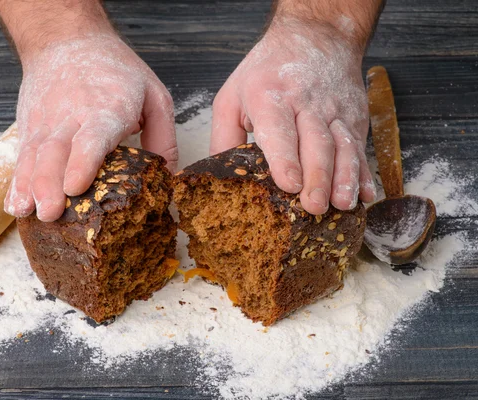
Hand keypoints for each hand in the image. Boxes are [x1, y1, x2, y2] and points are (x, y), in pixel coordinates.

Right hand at [4, 33, 176, 221]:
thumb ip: (163, 137)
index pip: (92, 136)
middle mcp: (72, 117)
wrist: (66, 39)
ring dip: (30, 186)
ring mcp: (47, 123)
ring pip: (35, 156)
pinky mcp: (31, 128)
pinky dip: (17, 182)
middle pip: (57, 151)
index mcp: (107, 109)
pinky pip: (22, 157)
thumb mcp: (153, 95)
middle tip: (50, 214)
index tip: (75, 186)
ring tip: (28, 213)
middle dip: (50, 184)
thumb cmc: (114, 70)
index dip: (83, 162)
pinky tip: (16, 204)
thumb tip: (168, 177)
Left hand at [211, 18, 375, 214]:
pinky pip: (360, 147)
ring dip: (345, 177)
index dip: (285, 158)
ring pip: (343, 146)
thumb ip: (224, 136)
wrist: (316, 36)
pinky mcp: (354, 118)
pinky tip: (365, 195)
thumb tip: (221, 176)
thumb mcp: (233, 95)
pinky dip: (364, 172)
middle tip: (313, 206)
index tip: (289, 184)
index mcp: (271, 97)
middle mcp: (306, 104)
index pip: (280, 129)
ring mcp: (335, 111)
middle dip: (317, 177)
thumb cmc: (267, 72)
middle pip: (316, 143)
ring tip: (342, 204)